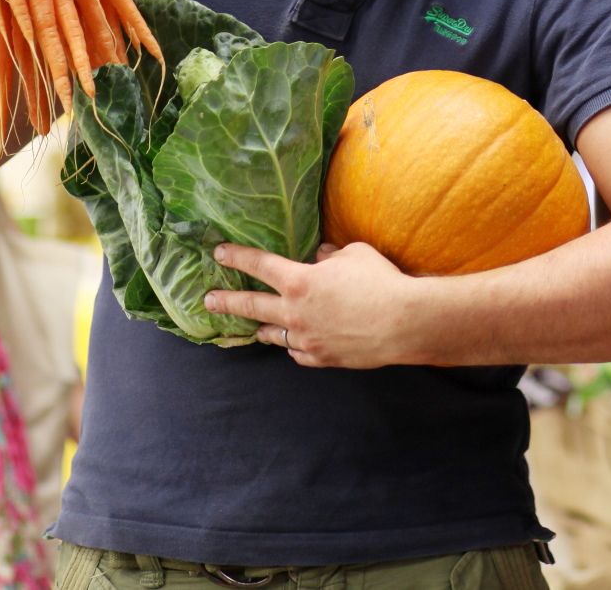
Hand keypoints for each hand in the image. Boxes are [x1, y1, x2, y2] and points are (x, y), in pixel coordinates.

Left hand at [205, 240, 415, 368]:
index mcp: (299, 281)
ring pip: (272, 334)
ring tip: (252, 328)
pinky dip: (295, 345)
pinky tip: (296, 343)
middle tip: (208, 301)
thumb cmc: (380, 281)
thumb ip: (331, 255)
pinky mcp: (321, 358)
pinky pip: (298, 352)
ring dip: (260, 328)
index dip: (237, 256)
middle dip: (227, 301)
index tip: (219, 253)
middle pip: (252, 305)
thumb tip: (321, 256)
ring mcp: (305, 338)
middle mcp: (294, 312)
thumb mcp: (355, 253)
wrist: (402, 322)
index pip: (259, 264)